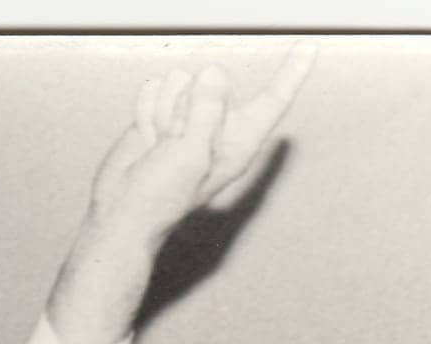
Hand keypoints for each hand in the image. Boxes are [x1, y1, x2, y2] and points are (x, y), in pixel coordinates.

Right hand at [90, 49, 314, 244]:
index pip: (272, 101)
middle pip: (212, 81)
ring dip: (163, 111)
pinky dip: (145, 110)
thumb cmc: (161, 199)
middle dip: (186, 107)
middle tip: (174, 144)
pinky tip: (146, 138)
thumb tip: (213, 74)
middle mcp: (217, 126)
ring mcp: (188, 116)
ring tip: (159, 145)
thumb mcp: (193, 157)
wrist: (121, 210)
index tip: (309, 47)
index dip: (291, 73)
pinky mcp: (162, 110)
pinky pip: (155, 87)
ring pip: (180, 79)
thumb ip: (208, 112)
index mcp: (238, 143)